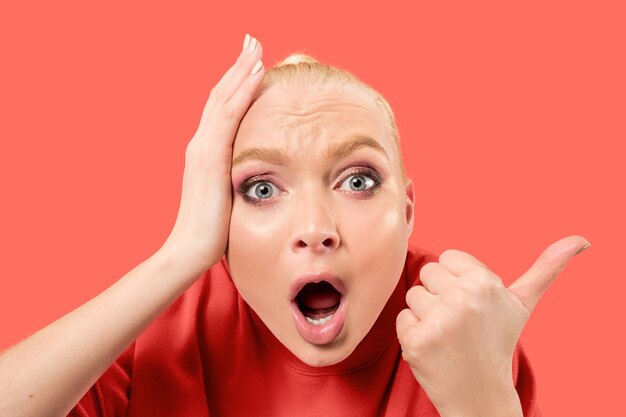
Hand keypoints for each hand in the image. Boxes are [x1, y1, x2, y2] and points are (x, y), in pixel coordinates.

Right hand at [162, 34, 264, 269]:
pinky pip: (229, 116)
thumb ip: (235, 178)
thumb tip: (254, 176)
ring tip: (256, 47)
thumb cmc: (213, 229)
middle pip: (220, 95)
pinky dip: (242, 92)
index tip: (252, 62)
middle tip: (252, 40)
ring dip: (241, 70)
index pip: (222, 108)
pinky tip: (256, 74)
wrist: (191, 249)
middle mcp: (200, 143)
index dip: (235, 82)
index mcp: (205, 151)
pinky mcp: (210, 158)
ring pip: (223, 99)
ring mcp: (202, 149)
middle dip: (238, 66)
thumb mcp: (226, 195)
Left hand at [396, 235, 589, 416]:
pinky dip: (413, 332)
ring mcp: (437, 320)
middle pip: (427, 273)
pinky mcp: (415, 340)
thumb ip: (547, 268)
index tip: (471, 303)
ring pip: (413, 295)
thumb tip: (581, 240)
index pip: (446, 258)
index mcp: (484, 281)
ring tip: (447, 334)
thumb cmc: (499, 341)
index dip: (456, 281)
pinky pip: (402, 317)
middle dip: (440, 295)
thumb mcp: (522, 303)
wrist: (480, 391)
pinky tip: (434, 347)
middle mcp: (461, 297)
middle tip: (459, 321)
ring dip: (425, 314)